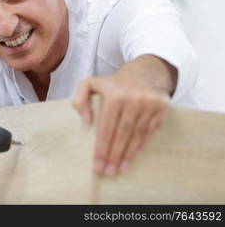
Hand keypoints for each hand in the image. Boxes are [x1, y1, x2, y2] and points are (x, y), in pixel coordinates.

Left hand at [73, 59, 171, 175]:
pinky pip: (149, 131)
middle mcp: (133, 99)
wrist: (145, 71)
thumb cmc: (113, 83)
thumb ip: (80, 99)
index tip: (97, 165)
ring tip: (120, 169)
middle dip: (114, 156)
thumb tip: (86, 121)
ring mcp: (149, 103)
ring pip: (137, 135)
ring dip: (128, 155)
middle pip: (122, 134)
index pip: (106, 128)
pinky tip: (132, 156)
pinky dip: (141, 146)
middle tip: (108, 171)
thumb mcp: (90, 83)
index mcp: (114, 94)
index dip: (101, 149)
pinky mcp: (161, 107)